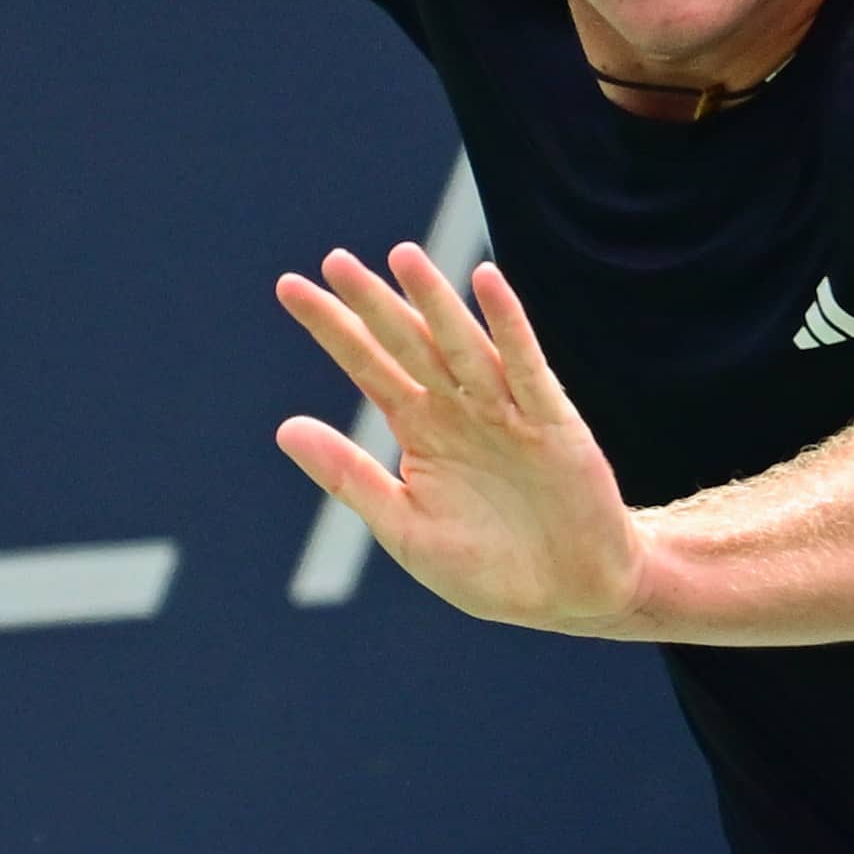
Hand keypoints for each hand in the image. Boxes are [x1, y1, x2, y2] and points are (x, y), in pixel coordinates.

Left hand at [274, 245, 653, 636]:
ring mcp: (507, 411)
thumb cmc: (487, 567)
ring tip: (403, 256)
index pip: (368, 366)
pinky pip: (526, 367)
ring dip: (434, 301)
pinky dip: (508, 326)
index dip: (332, 328)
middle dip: (373, 304)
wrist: (568, 597)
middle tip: (334, 261)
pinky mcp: (553, 424)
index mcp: (420, 430)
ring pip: (462, 345)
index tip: (290, 288)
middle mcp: (459, 409)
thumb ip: (349, 476)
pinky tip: (487, 282)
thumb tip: (285, 427)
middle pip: (408, 344)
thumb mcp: (404, 527)